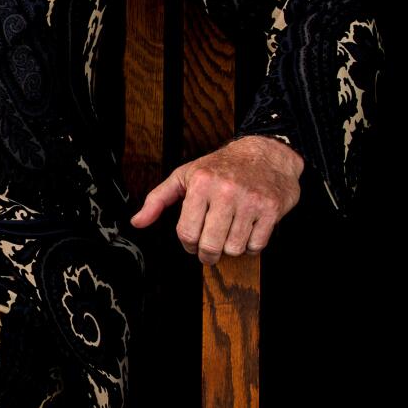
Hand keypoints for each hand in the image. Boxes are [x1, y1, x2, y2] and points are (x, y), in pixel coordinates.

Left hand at [130, 135, 304, 264]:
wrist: (265, 153)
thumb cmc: (220, 167)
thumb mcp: (184, 176)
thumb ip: (157, 199)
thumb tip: (137, 222)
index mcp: (200, 183)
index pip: (186, 233)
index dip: (188, 244)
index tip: (193, 241)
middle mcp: (225, 191)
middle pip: (210, 245)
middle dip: (207, 254)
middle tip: (209, 249)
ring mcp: (250, 201)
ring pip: (233, 249)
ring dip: (230, 248)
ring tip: (229, 233)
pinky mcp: (271, 210)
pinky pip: (256, 246)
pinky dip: (250, 246)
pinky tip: (247, 231)